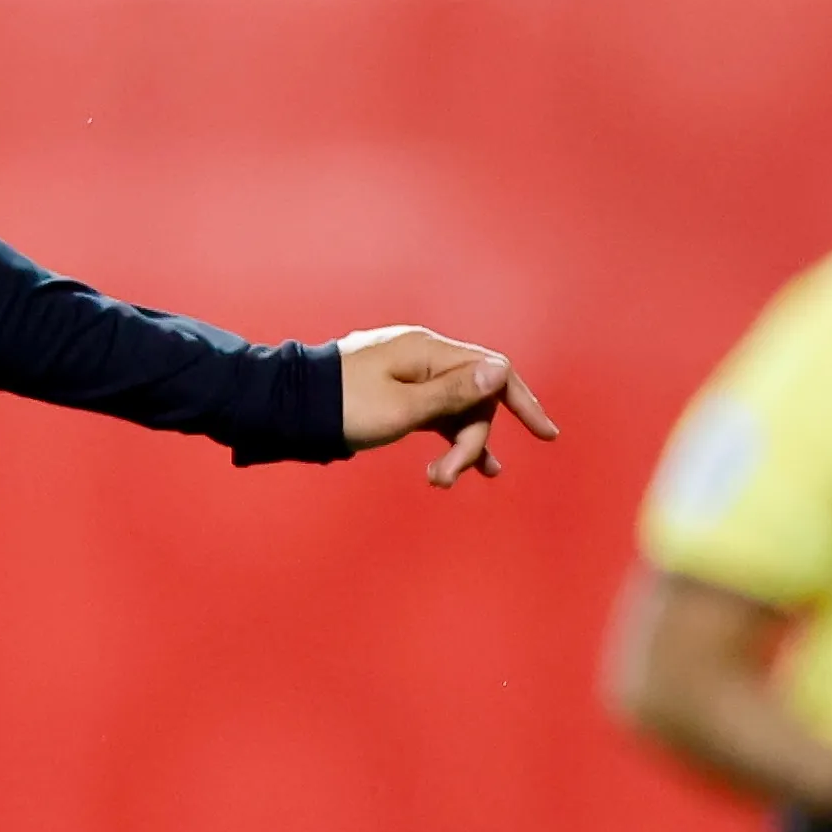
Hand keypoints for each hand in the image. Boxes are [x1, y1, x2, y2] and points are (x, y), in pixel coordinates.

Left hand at [334, 325, 557, 486]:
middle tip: (446, 476)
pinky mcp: (396, 392)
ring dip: (457, 445)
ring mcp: (409, 374)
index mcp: (428, 351)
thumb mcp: (402, 408)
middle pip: (473, 396)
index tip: (544, 434)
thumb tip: (500, 371)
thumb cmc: (342, 407)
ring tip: (444, 480)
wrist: (286, 406)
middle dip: (470, 439)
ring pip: (454, 409)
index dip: (522, 402)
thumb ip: (453, 394)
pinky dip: (443, 437)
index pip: (493, 370)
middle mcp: (423, 357)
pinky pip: (434, 413)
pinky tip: (452, 467)